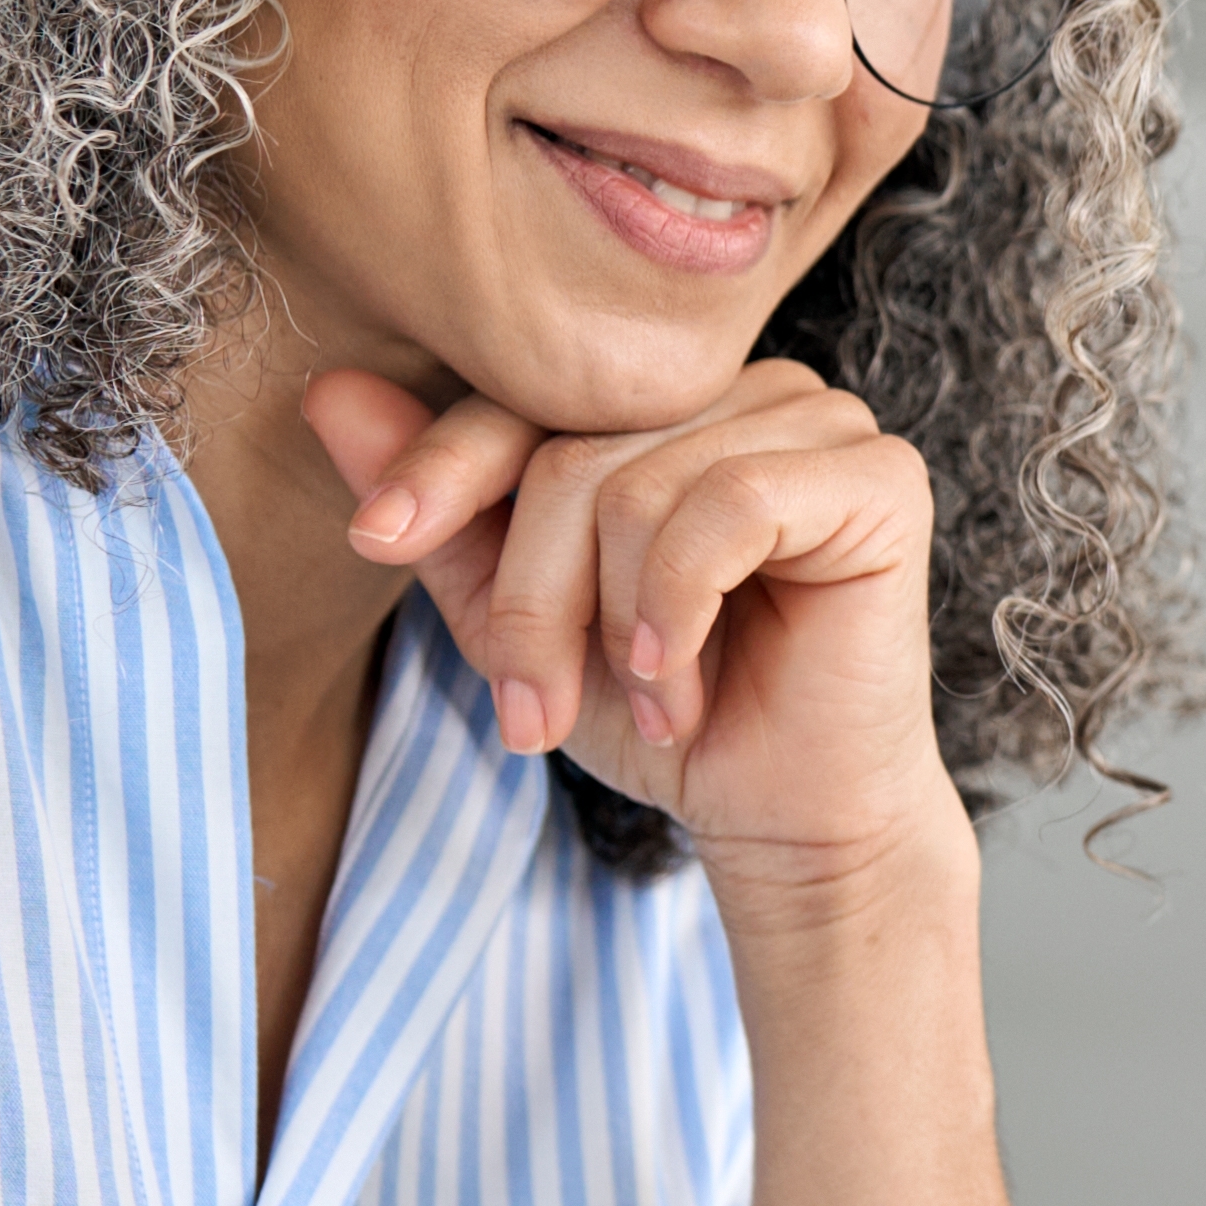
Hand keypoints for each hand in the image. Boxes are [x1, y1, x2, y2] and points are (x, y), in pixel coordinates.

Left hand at [306, 359, 962, 907]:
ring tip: (645, 704)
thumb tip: (326, 392)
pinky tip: (679, 676)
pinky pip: (732, 504)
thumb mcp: (518, 620)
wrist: (782, 817)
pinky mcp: (879, 477)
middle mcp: (742, 388)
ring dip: (615, 625)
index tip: (374, 540)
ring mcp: (818, 420)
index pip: (524, 396)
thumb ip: (440, 516)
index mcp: (661, 402)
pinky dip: (680, 605)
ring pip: (641, 483)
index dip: (441, 466)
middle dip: (535, 599)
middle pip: (573, 451)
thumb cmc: (660, 714)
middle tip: (532, 713)